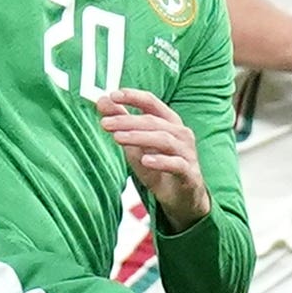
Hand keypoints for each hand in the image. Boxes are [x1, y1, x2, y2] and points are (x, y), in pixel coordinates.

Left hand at [97, 87, 209, 231]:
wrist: (180, 197)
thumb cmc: (158, 166)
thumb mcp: (136, 143)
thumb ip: (122, 122)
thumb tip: (102, 101)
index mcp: (169, 122)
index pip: (151, 102)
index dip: (133, 97)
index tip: (112, 95)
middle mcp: (181, 133)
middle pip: (154, 121)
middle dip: (128, 120)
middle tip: (105, 123)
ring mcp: (187, 153)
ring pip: (164, 139)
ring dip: (139, 137)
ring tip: (117, 138)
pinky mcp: (189, 173)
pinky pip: (176, 164)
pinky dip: (161, 161)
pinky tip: (145, 160)